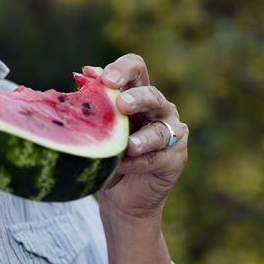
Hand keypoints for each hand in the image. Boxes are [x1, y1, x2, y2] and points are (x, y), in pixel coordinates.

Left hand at [88, 54, 188, 220]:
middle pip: (152, 95)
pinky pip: (156, 158)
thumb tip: (88, 71)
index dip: (123, 68)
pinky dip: (137, 162)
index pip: (137, 68)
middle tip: (121, 104)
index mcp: (137, 92)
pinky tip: (122, 164)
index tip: (105, 79)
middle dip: (137, 98)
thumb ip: (95, 99)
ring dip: (143, 138)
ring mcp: (171, 133)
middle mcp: (159, 108)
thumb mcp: (98, 125)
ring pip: (159, 130)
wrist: (119, 194)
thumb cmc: (107, 151)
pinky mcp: (175, 158)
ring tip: (129, 145)